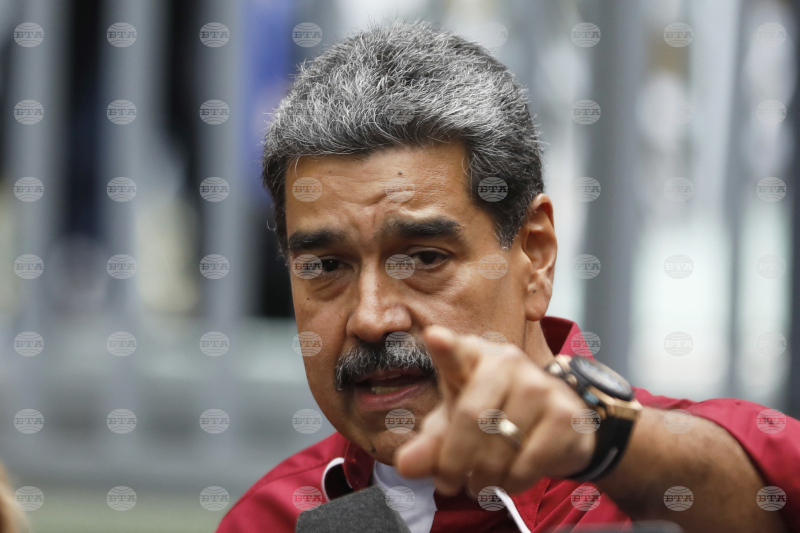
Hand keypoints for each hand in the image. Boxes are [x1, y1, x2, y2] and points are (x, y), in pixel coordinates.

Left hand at [394, 325, 595, 495]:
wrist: (552, 427)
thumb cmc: (491, 418)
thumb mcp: (453, 429)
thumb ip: (428, 445)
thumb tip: (405, 465)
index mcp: (472, 356)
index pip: (456, 353)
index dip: (445, 347)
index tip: (435, 338)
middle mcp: (507, 361)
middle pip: (472, 417)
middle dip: (454, 462)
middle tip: (449, 485)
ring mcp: (540, 384)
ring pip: (500, 445)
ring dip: (483, 479)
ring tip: (479, 484)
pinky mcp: (566, 413)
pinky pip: (529, 462)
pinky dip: (512, 483)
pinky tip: (508, 480)